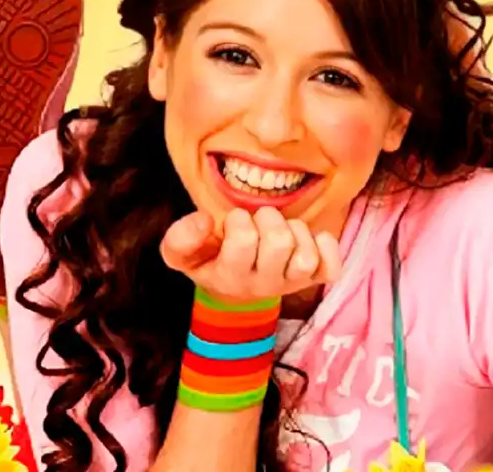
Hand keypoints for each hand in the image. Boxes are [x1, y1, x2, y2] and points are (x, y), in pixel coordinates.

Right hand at [160, 207, 340, 302]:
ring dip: (295, 230)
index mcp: (229, 277)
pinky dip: (326, 247)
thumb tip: (206, 220)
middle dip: (268, 219)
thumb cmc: (208, 263)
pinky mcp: (313, 281)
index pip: (243, 240)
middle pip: (279, 242)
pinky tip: (309, 239)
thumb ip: (180, 238)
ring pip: (305, 254)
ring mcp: (291, 284)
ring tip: (280, 229)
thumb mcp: (181, 256)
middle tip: (258, 221)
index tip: (233, 221)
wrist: (233, 293)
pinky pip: (331, 268)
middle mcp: (263, 285)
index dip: (239, 220)